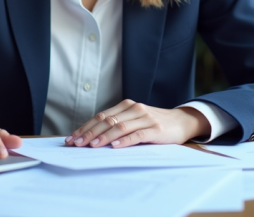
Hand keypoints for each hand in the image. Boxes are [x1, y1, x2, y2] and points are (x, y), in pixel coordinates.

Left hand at [65, 99, 210, 147]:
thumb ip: (117, 125)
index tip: (72, 138)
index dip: (85, 127)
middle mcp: (134, 109)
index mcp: (126, 106)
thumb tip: (91, 138)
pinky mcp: (156, 129)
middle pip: (107, 121)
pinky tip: (115, 146)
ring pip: (120, 127)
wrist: (181, 122)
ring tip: (91, 146)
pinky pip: (138, 134)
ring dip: (103, 137)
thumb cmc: (154, 124)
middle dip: (90, 133)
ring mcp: (145, 118)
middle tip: (76, 144)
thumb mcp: (135, 120)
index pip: (101, 116)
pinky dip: (125, 140)